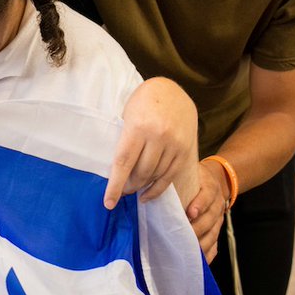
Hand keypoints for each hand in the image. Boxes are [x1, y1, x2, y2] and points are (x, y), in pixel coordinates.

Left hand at [103, 77, 197, 208]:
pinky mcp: (185, 150)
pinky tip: (148, 194)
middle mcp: (158, 136)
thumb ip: (125, 141)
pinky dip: (158, 188)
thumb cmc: (143, 102)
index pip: (124, 163)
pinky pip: (170, 176)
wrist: (172, 91)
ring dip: (142, 187)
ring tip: (134, 190)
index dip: (115, 186)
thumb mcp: (128, 115)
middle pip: (140, 172)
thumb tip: (118, 173)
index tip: (109, 203)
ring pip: (155, 176)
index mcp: (138, 127)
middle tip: (122, 191)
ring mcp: (174, 144)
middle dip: (129, 186)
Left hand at [184, 159, 227, 261]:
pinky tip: (197, 261)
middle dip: (197, 228)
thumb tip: (148, 187)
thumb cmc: (196, 179)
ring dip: (200, 244)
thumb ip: (176, 179)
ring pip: (213, 234)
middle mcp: (217, 205)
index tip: (190, 213)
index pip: (207, 196)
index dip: (200, 205)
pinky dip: (207, 254)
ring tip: (186, 251)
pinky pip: (215, 245)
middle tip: (182, 237)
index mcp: (210, 188)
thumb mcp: (190, 173)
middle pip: (210, 219)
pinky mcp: (217, 230)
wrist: (219, 181)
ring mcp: (219, 219)